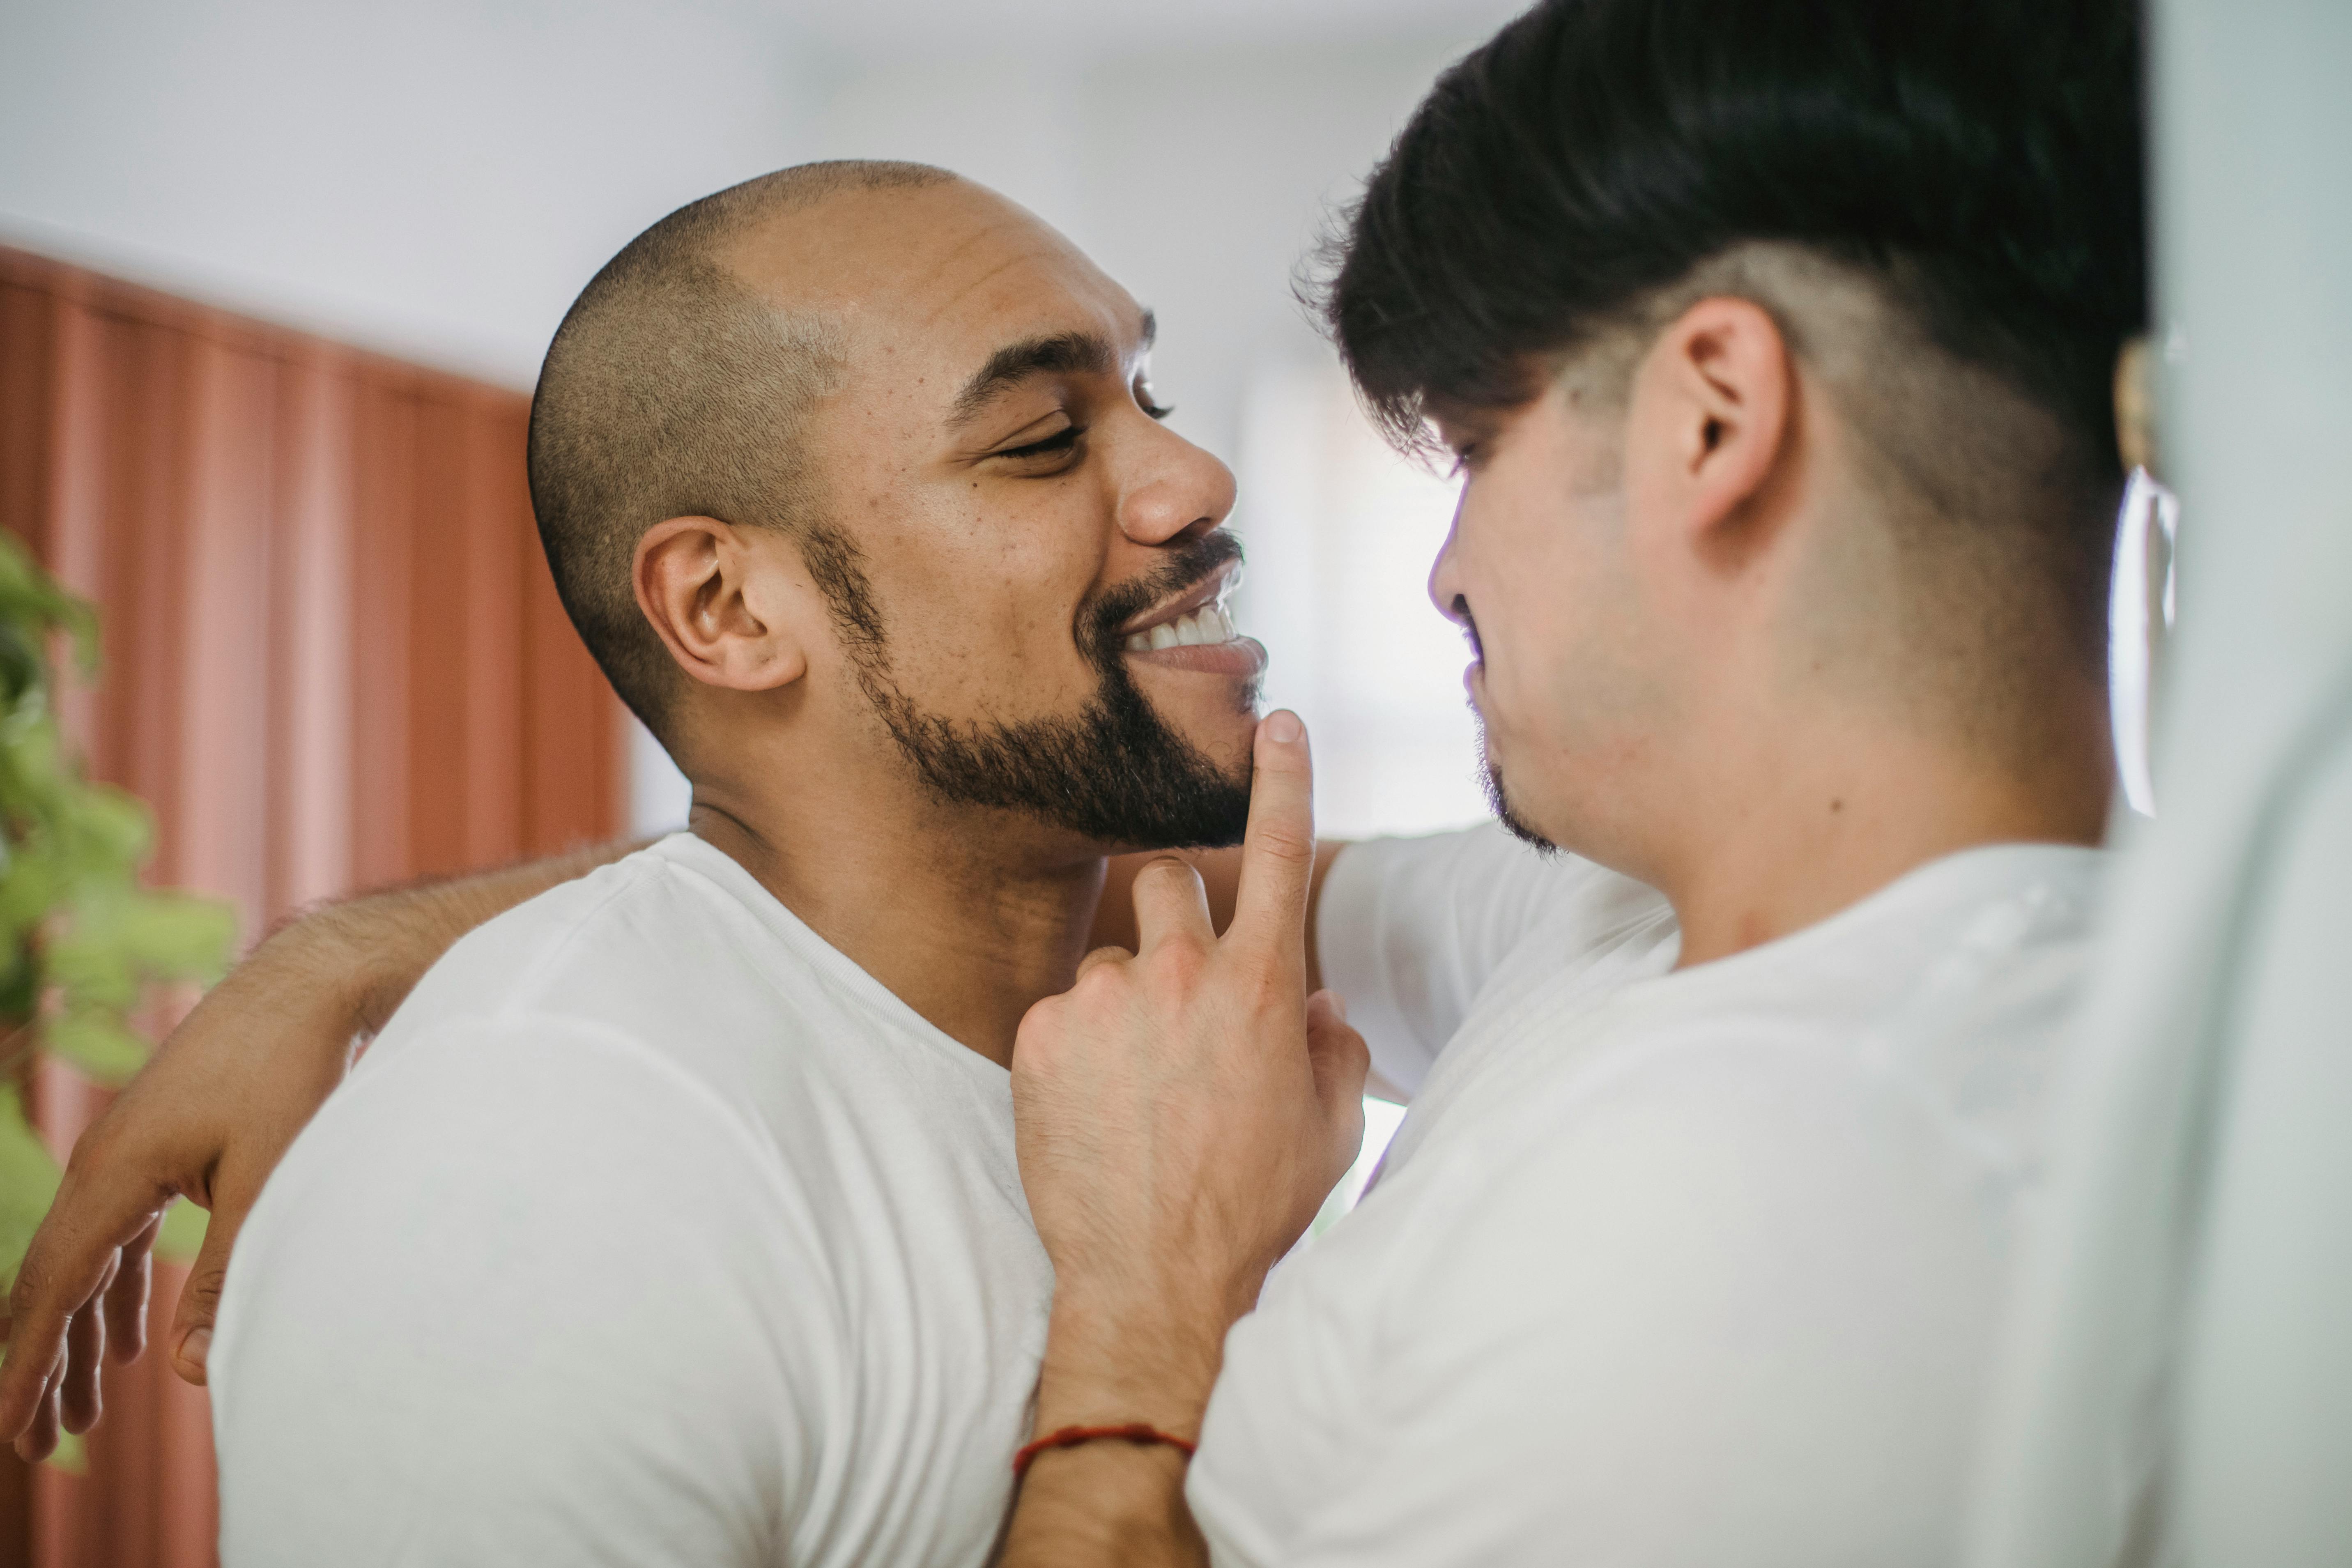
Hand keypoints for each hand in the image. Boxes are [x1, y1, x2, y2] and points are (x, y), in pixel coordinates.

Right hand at [0, 915, 392, 1459]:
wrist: (307, 987)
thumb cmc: (293, 1073)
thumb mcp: (266, 1182)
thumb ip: (224, 1277)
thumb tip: (187, 1370)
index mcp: (113, 1174)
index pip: (53, 1290)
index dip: (29, 1366)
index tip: (15, 1430)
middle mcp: (102, 1164)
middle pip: (55, 1282)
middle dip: (44, 1363)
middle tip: (40, 1441)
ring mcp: (126, 1153)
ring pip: (85, 1262)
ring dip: (82, 1334)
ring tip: (82, 1410)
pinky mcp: (158, 1147)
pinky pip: (116, 1235)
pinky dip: (116, 1290)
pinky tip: (128, 1338)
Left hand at [1011, 711, 1369, 1433]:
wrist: (1156, 1277)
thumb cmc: (1255, 1205)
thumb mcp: (1328, 1126)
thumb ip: (1331, 1047)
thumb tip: (1315, 1005)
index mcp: (1263, 985)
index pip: (1279, 852)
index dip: (1283, 779)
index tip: (1277, 722)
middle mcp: (1182, 973)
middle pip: (1169, 885)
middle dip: (1176, 922)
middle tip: (1180, 996)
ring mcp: (1105, 1000)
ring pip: (1110, 957)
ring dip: (1124, 1000)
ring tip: (1135, 1086)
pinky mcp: (1040, 1034)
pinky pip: (1062, 1011)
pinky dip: (1078, 1049)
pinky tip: (1095, 1109)